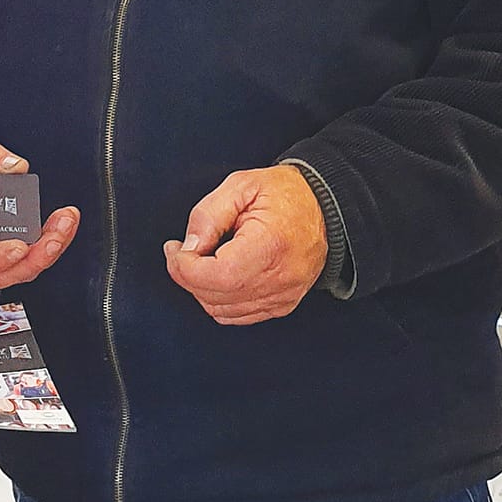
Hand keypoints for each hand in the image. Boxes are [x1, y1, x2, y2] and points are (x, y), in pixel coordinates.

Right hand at [0, 138, 80, 290]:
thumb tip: (12, 165)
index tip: (18, 247)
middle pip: (5, 271)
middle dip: (35, 257)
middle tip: (54, 236)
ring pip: (23, 269)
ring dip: (49, 251)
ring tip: (65, 223)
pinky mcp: (14, 251)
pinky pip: (34, 258)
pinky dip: (53, 243)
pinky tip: (65, 223)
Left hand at [163, 165, 326, 326]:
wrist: (326, 207)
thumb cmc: (287, 194)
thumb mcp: (241, 186)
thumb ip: (208, 215)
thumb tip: (187, 247)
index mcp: (271, 245)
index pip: (218, 276)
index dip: (185, 268)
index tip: (175, 249)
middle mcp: (281, 278)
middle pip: (216, 297)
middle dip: (187, 276)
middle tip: (180, 251)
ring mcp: (283, 296)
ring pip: (223, 311)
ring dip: (200, 290)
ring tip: (199, 261)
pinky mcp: (282, 304)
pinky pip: (238, 316)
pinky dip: (218, 301)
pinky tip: (216, 276)